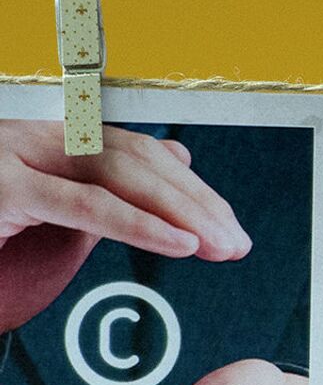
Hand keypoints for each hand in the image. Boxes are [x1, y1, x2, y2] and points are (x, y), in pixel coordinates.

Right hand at [0, 120, 251, 333]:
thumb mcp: (45, 215)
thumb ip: (104, 193)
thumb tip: (176, 163)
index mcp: (40, 142)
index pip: (132, 150)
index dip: (187, 186)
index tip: (227, 224)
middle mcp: (26, 137)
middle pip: (133, 156)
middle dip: (196, 200)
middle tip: (238, 243)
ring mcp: (9, 155)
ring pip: (117, 170)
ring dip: (181, 210)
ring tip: (221, 247)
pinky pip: (82, 204)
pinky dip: (140, 224)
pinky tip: (182, 245)